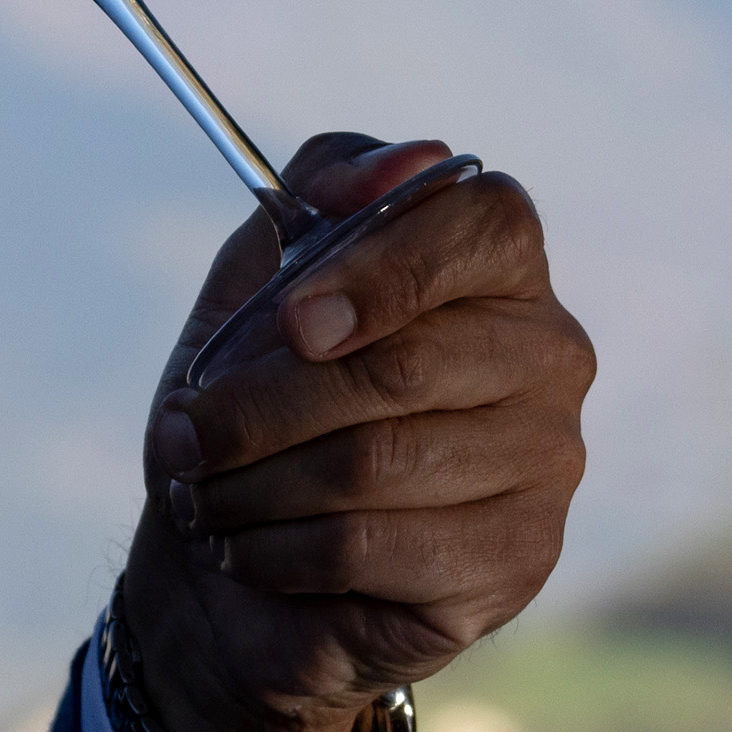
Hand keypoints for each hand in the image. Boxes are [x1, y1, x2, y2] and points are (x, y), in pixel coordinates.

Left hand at [114, 134, 593, 731]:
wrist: (238, 572)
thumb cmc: (258, 414)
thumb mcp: (258, 288)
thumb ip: (317, 200)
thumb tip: (411, 159)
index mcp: (499, 268)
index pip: (486, 223)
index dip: (384, 266)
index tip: (293, 322)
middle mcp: (548, 355)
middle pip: (404, 363)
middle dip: (261, 407)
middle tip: (183, 436)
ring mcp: (546, 461)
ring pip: (374, 463)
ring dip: (253, 484)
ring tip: (205, 498)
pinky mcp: (517, 558)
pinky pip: (371, 544)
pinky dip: (278, 550)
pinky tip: (252, 551)